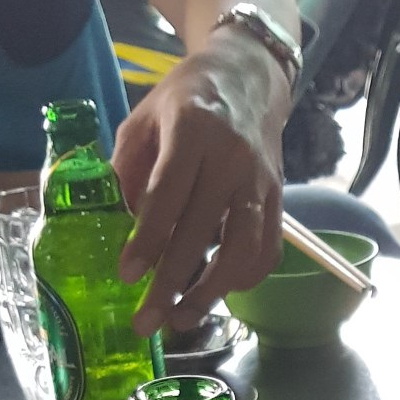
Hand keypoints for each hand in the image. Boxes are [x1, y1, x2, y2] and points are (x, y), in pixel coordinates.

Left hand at [114, 35, 287, 336]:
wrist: (249, 77)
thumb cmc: (187, 99)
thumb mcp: (143, 118)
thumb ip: (127, 169)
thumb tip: (120, 227)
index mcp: (192, 131)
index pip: (167, 196)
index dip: (147, 241)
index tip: (127, 276)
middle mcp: (231, 158)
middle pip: (201, 233)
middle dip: (172, 285)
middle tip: (147, 322)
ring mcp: (260, 181)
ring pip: (242, 251)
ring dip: (212, 293)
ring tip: (183, 319)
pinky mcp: (278, 198)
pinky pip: (267, 250)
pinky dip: (245, 279)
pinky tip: (220, 292)